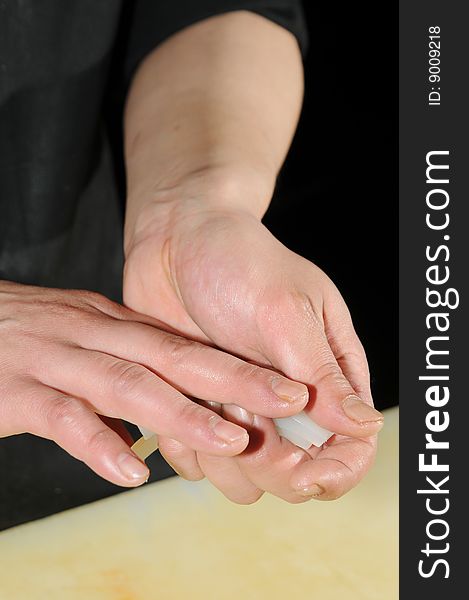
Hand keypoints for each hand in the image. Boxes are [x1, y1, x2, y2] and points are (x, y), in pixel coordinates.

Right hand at [0, 280, 308, 486]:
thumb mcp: (85, 337)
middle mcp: (94, 336)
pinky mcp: (16, 390)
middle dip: (234, 380)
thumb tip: (172, 411)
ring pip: (128, 383)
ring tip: (233, 440)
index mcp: (115, 326)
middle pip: (173, 357)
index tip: (288, 389)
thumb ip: (129, 366)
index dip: (238, 368)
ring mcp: (57, 360)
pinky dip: (99, 443)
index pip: (186, 347)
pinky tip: (133, 470)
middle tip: (288, 400)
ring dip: (182, 414)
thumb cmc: (26, 335)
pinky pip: (62, 417)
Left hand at [123, 189, 383, 502]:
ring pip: (244, 478)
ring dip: (223, 455)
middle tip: (244, 423)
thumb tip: (364, 425)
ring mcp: (242, 406)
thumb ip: (321, 372)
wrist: (176, 238)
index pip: (351, 447)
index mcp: (326, 372)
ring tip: (208, 396)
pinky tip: (178, 400)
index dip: (334, 472)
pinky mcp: (201, 407)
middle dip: (272, 467)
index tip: (304, 472)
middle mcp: (287, 399)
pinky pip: (197, 459)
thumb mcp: (285, 310)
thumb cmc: (238, 260)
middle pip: (297, 474)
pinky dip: (185, 444)